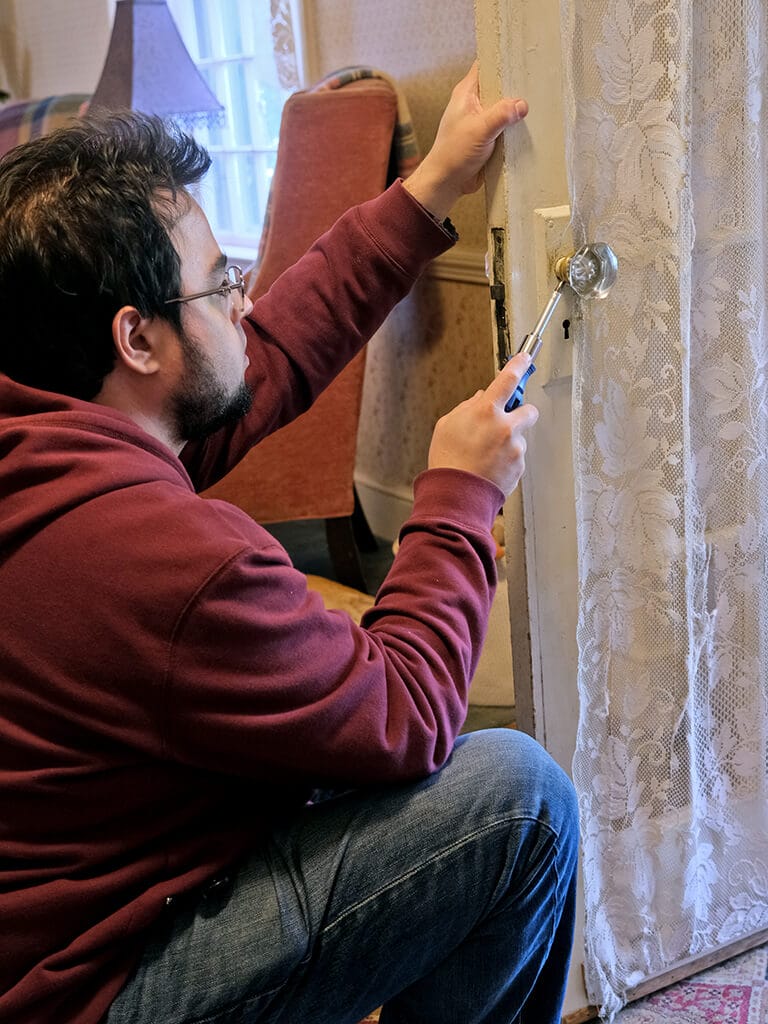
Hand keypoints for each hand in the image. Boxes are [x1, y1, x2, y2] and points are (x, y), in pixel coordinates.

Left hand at [403, 62, 527, 220]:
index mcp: (467, 93)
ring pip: (504, 108)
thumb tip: (521, 105)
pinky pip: (505, 127)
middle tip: (537, 81)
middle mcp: (475, 104)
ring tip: (539, 102)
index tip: (522, 54)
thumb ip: (501, 115)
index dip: (502, 58)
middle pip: (499, 86)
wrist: (447, 183)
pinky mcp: (488, 137)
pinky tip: (529, 126)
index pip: (486, 65)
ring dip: (517, 110)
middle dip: (515, 86)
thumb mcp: (479, 130)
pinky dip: (515, 127)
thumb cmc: (453, 155)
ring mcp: (482, 120)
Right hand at [427, 353, 538, 497]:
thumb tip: (480, 400)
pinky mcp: (519, 466)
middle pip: (529, 409)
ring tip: (486, 455)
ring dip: (508, 442)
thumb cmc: (447, 461)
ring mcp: (515, 448)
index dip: (519, 365)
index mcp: (486, 412)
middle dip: (521, 413)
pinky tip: (490, 467)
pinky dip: (506, 460)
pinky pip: (516, 457)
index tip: (525, 358)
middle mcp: (505, 427)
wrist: (456, 496)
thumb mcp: (447, 426)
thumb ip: (467, 408)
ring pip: (519, 437)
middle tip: (506, 422)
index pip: (508, 379)